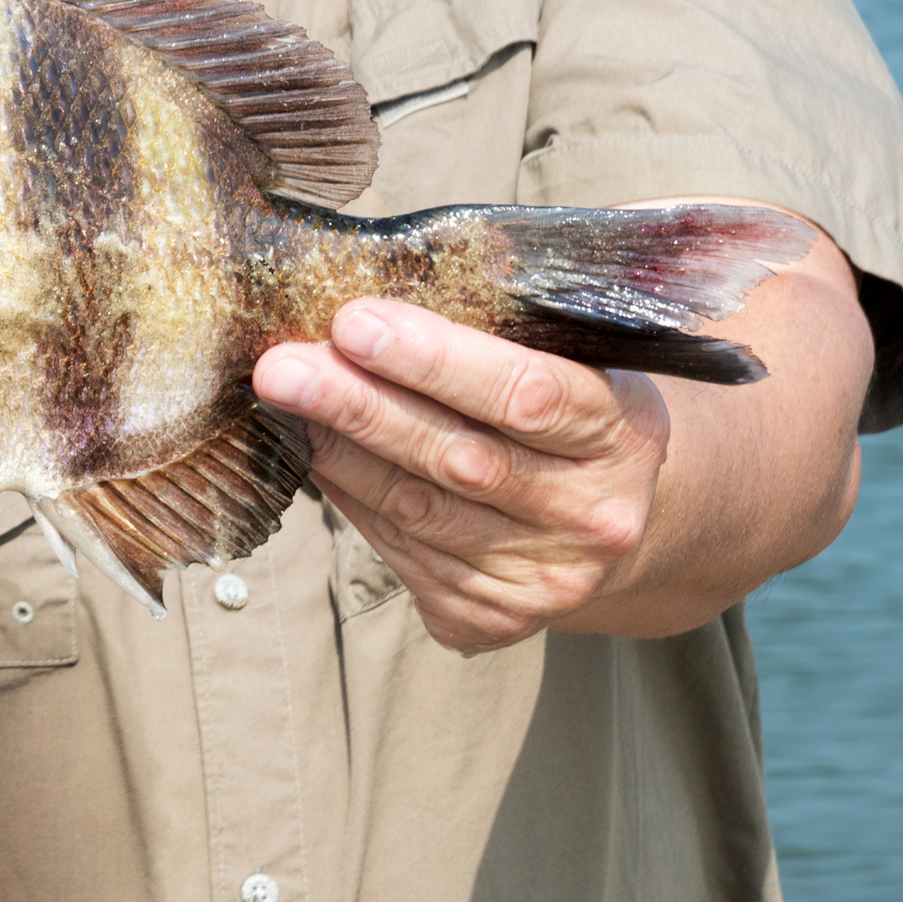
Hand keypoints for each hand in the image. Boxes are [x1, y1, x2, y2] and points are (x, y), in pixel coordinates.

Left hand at [252, 297, 668, 654]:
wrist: (618, 523)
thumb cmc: (573, 415)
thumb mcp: (577, 359)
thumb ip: (505, 325)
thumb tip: (379, 285)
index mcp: (623, 432)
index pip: (526, 393)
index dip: (434, 360)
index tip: (353, 321)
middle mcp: (592, 515)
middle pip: (458, 458)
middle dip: (358, 406)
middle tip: (282, 366)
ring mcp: (543, 577)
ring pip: (416, 511)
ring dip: (337, 452)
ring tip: (279, 401)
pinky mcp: (491, 617)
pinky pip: (398, 550)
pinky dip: (349, 496)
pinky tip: (315, 454)